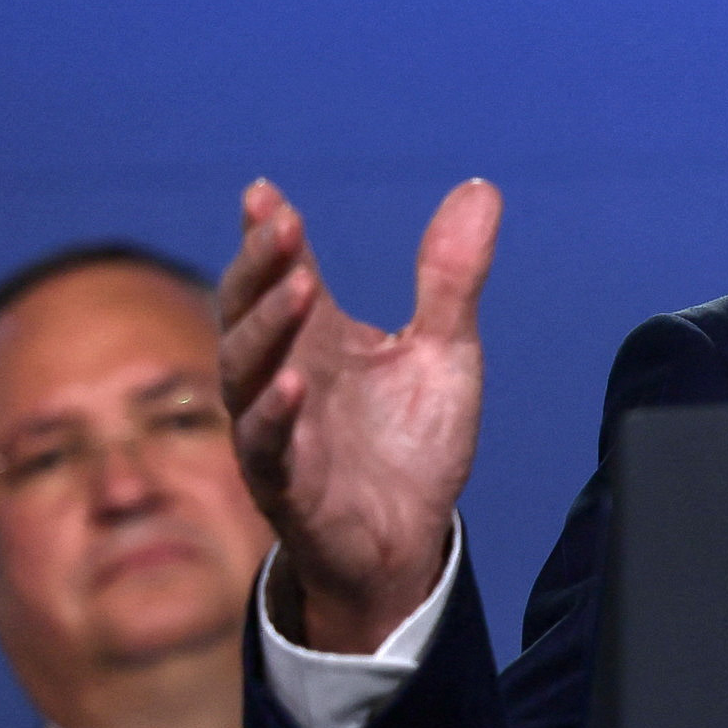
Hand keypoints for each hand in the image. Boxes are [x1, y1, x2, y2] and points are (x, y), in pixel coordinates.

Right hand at [218, 177, 498, 653]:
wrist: (409, 540)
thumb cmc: (411, 445)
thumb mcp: (445, 351)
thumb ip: (451, 277)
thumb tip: (481, 188)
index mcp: (316, 338)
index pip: (281, 273)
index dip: (269, 234)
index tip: (267, 194)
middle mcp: (283, 374)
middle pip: (248, 310)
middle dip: (260, 266)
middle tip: (281, 224)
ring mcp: (277, 428)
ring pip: (246, 370)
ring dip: (268, 327)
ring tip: (298, 287)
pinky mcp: (284, 483)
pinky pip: (266, 446)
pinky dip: (275, 414)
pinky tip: (292, 384)